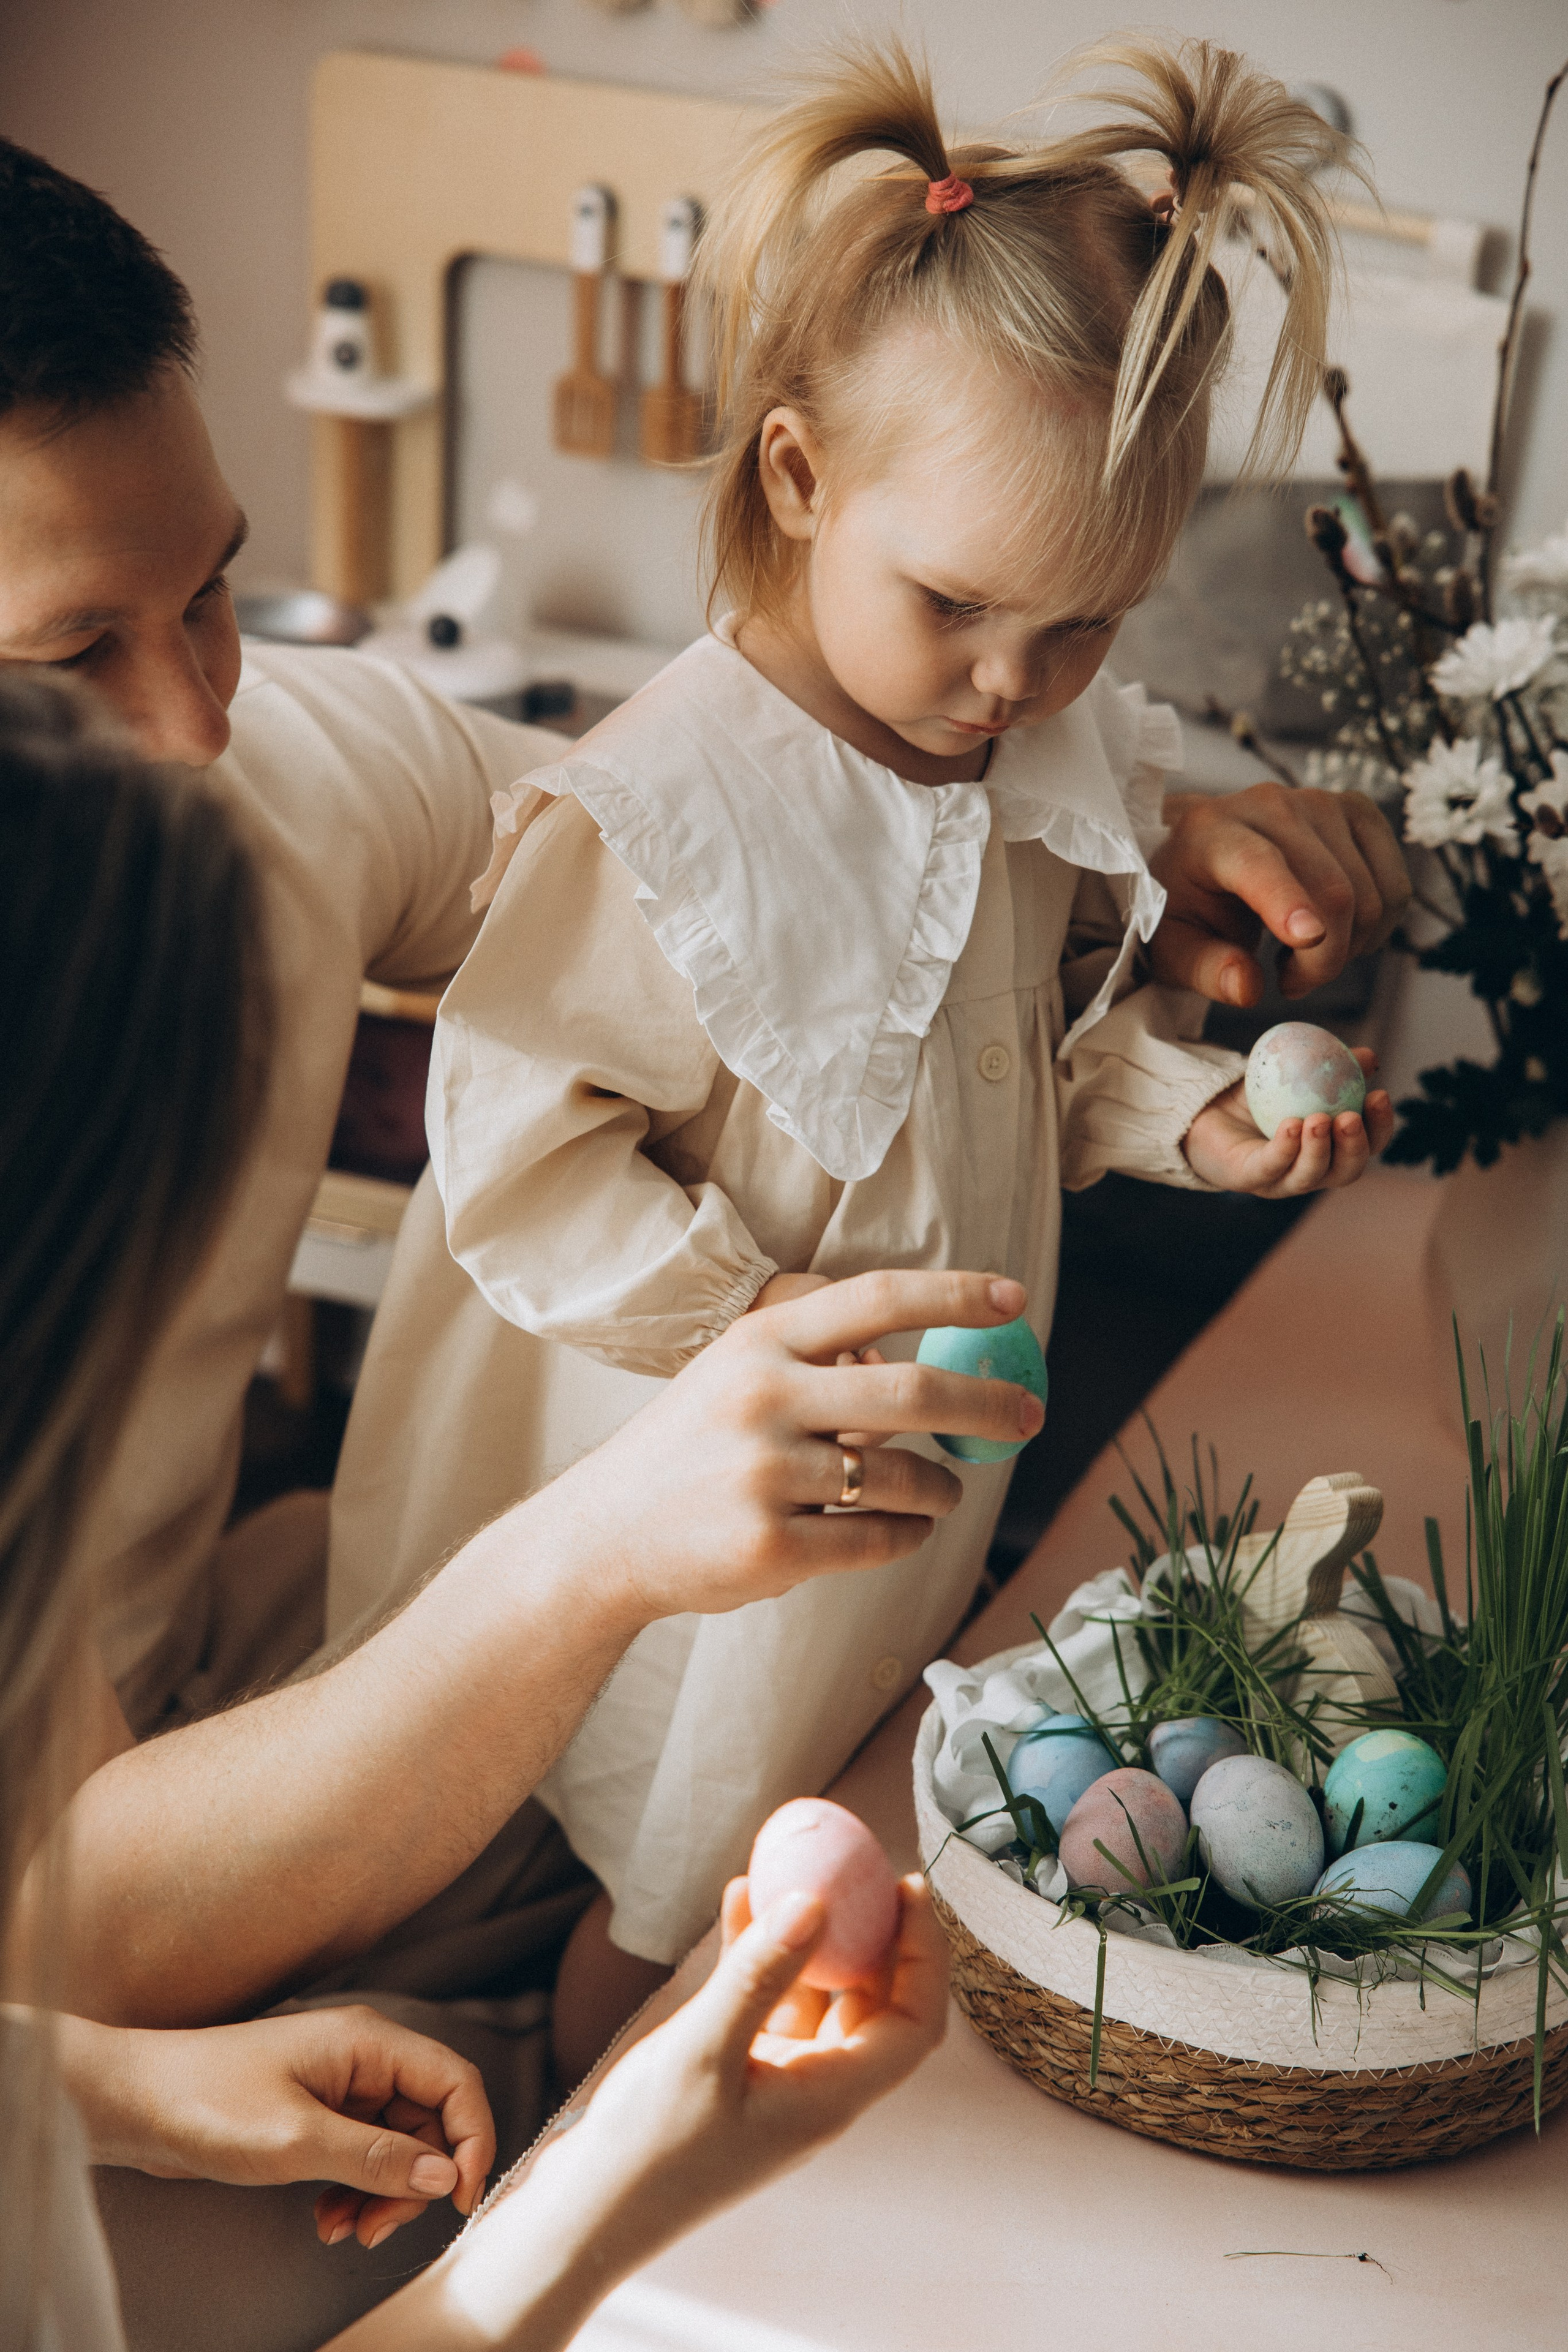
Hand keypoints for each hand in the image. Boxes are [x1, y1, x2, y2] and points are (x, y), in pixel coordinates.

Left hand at [57, 2006, 492, 2249]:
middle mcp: (363, 2059)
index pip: (454, 2081)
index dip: (472, 2138)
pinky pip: (362, 2156)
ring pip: (397, 2145)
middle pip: (429, 2120)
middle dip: (415, 2181)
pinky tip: (326, 2219)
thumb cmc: (208, 2104)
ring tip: (345, 2231)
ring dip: (382, 2194)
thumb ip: (375, 2158)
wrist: (135, 2103)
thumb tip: (445, 2176)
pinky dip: (354, 2192)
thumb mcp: (297, 2139)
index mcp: (369, 2042)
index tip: (460, 2198)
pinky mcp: (317, 2115)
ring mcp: (340, 2086)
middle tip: (379, 2229)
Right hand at [534, 1872, 946, 2262]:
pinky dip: (761, 1954)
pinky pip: (767, 2002)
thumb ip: (760, 1976)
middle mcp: (815, 2090)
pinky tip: (739, 1902)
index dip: (923, 1955)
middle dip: (876, 1936)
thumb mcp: (703, 2051)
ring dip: (811, 1937)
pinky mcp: (739, 2072)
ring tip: (791, 1873)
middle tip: (864, 1872)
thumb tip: (816, 1902)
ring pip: (817, 1997)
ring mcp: (778, 2082)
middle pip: (874, 2006)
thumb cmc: (649, 2148)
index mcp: (828, 2098)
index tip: (908, 1889)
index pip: (911, 2024)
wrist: (590, 2208)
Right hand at [543, 1271, 1045, 1621]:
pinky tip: (900, 1531)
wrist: (604, 1536)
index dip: (955, 1295)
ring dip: (942, 1489)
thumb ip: (820, 1365)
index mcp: (760, 1342)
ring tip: (941, 1492)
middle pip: (913, 1392)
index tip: (1014, 1298)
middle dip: (989, 1405)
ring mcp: (765, 1474)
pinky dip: (906, 1537)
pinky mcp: (771, 1546)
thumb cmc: (692, 1451)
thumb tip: (920, 1367)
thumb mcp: (739, 1378)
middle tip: (1028, 1417)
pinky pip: (879, 1540)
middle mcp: (763, 1398)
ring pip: (905, 1479)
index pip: (877, 1299)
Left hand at [1149, 785, 1410, 1006]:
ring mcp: (1321, 803)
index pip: (1256, 862)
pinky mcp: (1358, 812)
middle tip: (1292, 983)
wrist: (1204, 855)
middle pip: (1330, 890)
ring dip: (1348, 947)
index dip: (1286, 900)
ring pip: (1369, 895)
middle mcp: (1269, 805)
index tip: (1308, 939)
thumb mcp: (1175, 947)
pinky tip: (1337, 930)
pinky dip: (1376, 927)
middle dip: (1323, 961)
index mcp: (1211, 832)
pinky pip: (1395, 887)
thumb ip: (1205, 970)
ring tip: (1303, 953)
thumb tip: (1246, 988)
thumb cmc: (1187, 904)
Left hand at [1181, 1048, 1393, 1194]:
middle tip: (1351, 1118)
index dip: (1379, 1127)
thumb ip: (1332, 1068)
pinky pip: (1270, 1166)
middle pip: (1345, 1171)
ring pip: (1309, 1175)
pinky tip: (1290, 1126)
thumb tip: (1369, 1056)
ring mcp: (1279, 1180)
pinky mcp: (1248, 1178)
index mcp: (1330, 1150)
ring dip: (1318, 1149)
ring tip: (1319, 1119)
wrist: (1207, 1109)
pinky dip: (1284, 1149)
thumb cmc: (1259, 1098)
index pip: (1367, 1146)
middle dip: (1354, 1146)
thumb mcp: (1298, 1076)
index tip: (1379, 1095)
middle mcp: (1311, 1172)